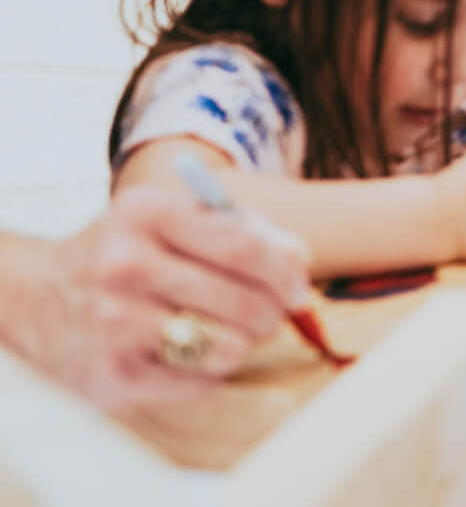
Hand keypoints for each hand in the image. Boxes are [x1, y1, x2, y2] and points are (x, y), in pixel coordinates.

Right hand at [5, 187, 309, 412]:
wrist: (36, 297)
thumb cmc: (127, 254)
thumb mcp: (172, 221)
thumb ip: (241, 229)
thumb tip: (298, 262)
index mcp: (145, 214)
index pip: (245, 247)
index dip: (286, 273)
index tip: (297, 289)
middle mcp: (124, 265)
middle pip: (244, 301)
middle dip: (271, 313)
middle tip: (267, 316)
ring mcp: (113, 323)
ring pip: (228, 346)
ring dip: (242, 344)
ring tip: (223, 331)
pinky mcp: (111, 375)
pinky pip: (200, 381)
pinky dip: (208, 370)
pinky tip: (184, 352)